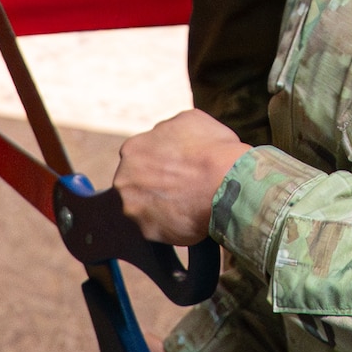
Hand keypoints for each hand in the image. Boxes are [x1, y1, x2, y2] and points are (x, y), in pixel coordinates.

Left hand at [113, 109, 248, 246]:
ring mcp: (133, 206)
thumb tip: (166, 136)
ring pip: (144, 209)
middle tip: (180, 192)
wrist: (227, 183)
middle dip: (154, 188)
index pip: (139, 160)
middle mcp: (124, 177)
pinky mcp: (147, 230)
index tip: (173, 173)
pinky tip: (188, 221)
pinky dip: (171, 229)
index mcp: (132, 149)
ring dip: (160, 209)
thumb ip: (168, 130)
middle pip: (136, 185)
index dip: (158, 166)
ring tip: (185, 209)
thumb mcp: (189, 121)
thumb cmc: (213, 150)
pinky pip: (157, 230)